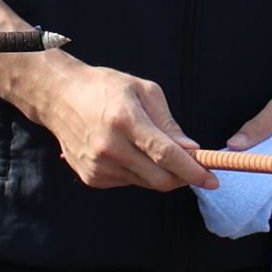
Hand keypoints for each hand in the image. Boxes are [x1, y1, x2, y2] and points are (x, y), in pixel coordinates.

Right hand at [18, 61, 212, 191]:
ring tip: (153, 150)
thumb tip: (191, 150)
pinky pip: (128, 183)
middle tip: (193, 167)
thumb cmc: (105, 87)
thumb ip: (169, 123)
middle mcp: (110, 148)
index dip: (194, 170)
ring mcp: (98, 166)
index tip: (212, 179)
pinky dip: (139, 173)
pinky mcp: (91, 177)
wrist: (58, 97)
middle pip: (160, 179)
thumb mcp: (144, 91)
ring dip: (160, 173)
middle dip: (183, 177)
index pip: (167, 155)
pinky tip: (130, 153)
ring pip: (146, 183)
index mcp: (125, 121)